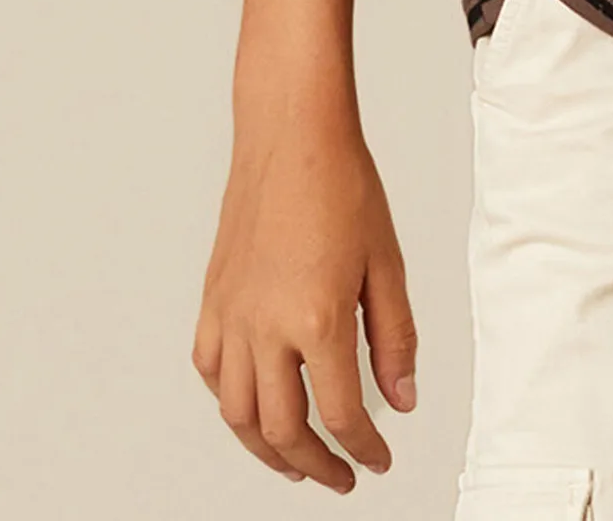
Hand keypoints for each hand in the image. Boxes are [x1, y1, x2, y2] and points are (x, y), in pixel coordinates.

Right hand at [193, 111, 417, 491]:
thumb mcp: (386, 263)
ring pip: (237, 414)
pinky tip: (252, 405)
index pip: (341, 415)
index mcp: (317, 320)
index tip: (379, 460)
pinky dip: (230, 403)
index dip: (364, 448)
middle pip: (282, 431)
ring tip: (296, 461)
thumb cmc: (342, 185)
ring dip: (267, 449)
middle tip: (341, 476)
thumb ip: (395, 338)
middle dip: (315, 465)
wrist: (291, 135)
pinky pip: (210, 372)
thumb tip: (401, 399)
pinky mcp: (212, 300)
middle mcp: (265, 328)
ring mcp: (230, 316)